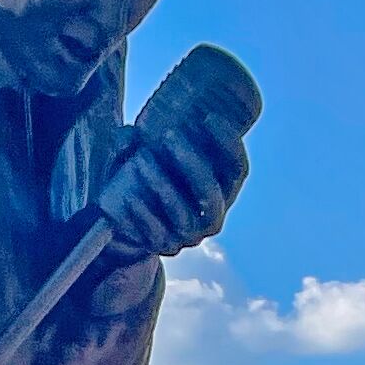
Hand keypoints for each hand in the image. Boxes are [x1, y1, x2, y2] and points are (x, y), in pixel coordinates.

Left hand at [94, 95, 250, 259]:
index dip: (228, 145)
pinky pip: (153, 230)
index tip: (209, 118)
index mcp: (222, 191)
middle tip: (169, 135)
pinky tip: (128, 194)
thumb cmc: (150, 180)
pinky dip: (141, 211)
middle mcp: (211, 216)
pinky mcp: (162, 246)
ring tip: (141, 158)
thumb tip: (128, 134)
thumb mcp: (150, 156)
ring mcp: (188, 235)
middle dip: (191, 162)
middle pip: (209, 191)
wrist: (131, 225)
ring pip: (179, 211)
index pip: (236, 170)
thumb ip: (138, 143)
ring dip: (161, 183)